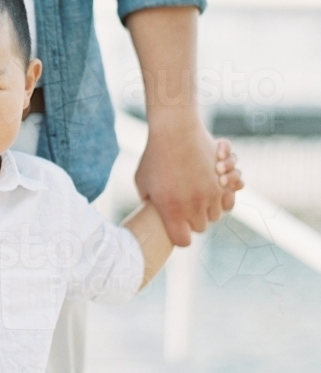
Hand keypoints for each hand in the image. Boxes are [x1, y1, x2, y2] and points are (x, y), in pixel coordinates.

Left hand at [134, 115, 242, 246]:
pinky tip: (213, 185)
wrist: (175, 131)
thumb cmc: (154, 156)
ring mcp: (212, 194)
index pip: (183, 241)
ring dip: (209, 208)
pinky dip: (224, 195)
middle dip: (194, 220)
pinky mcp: (225, 181)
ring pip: (217, 214)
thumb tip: (152, 212)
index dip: (180, 236)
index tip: (176, 228)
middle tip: (185, 207)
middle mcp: (195, 206)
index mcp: (172, 212)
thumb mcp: (142, 181)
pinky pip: (230, 199)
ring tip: (198, 193)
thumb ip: (149, 201)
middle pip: (201, 227)